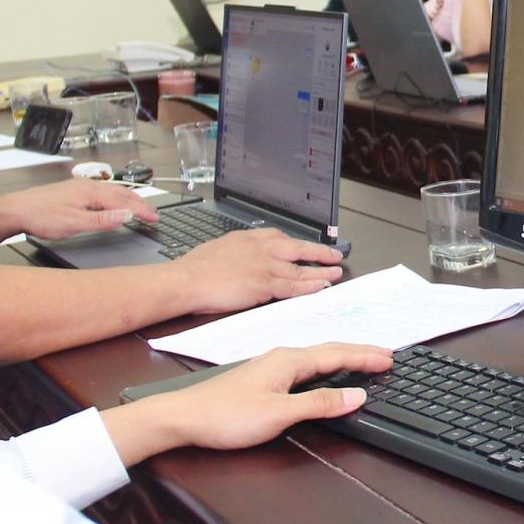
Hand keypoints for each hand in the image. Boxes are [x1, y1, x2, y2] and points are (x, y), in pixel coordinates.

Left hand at [0, 177, 159, 238]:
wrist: (14, 211)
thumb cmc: (40, 216)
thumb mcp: (74, 223)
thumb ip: (103, 220)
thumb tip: (127, 215)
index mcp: (91, 191)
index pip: (124, 200)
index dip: (142, 210)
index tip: (155, 218)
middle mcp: (87, 186)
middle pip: (120, 193)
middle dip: (140, 203)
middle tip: (154, 214)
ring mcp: (79, 188)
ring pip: (111, 192)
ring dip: (129, 200)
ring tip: (140, 207)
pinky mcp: (72, 192)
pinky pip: (101, 193)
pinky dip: (115, 199)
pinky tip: (113, 204)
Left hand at [166, 343, 393, 450]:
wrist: (185, 417)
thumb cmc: (226, 415)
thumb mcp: (279, 413)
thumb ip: (320, 403)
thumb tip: (355, 395)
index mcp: (288, 360)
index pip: (337, 354)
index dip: (365, 356)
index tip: (389, 358)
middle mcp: (281, 357)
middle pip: (330, 350)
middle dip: (360, 353)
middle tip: (385, 356)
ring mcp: (271, 366)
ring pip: (317, 357)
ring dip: (343, 358)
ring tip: (364, 360)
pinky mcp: (264, 378)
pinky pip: (305, 366)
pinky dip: (325, 366)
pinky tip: (326, 372)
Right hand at [175, 226, 343, 313]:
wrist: (188, 280)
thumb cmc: (195, 268)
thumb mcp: (219, 248)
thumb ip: (236, 251)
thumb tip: (241, 257)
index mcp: (249, 239)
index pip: (279, 237)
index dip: (296, 244)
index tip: (306, 247)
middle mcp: (261, 249)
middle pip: (298, 248)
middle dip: (319, 252)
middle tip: (335, 255)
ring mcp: (264, 267)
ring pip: (300, 269)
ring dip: (321, 271)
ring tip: (336, 274)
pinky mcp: (264, 285)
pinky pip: (292, 286)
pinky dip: (309, 286)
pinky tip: (321, 286)